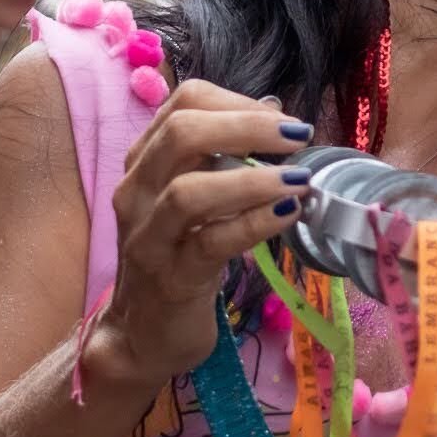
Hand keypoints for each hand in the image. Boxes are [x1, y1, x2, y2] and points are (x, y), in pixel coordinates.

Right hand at [102, 80, 315, 381]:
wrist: (144, 333)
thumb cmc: (180, 255)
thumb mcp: (198, 198)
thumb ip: (224, 155)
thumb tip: (273, 112)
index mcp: (146, 160)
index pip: (183, 103)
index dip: (237, 102)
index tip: (283, 120)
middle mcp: (137, 190)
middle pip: (181, 134)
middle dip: (246, 127)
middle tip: (298, 137)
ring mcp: (148, 236)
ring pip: (188, 192)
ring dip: (251, 181)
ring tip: (298, 181)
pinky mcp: (169, 278)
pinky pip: (210, 243)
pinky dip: (253, 224)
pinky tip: (287, 214)